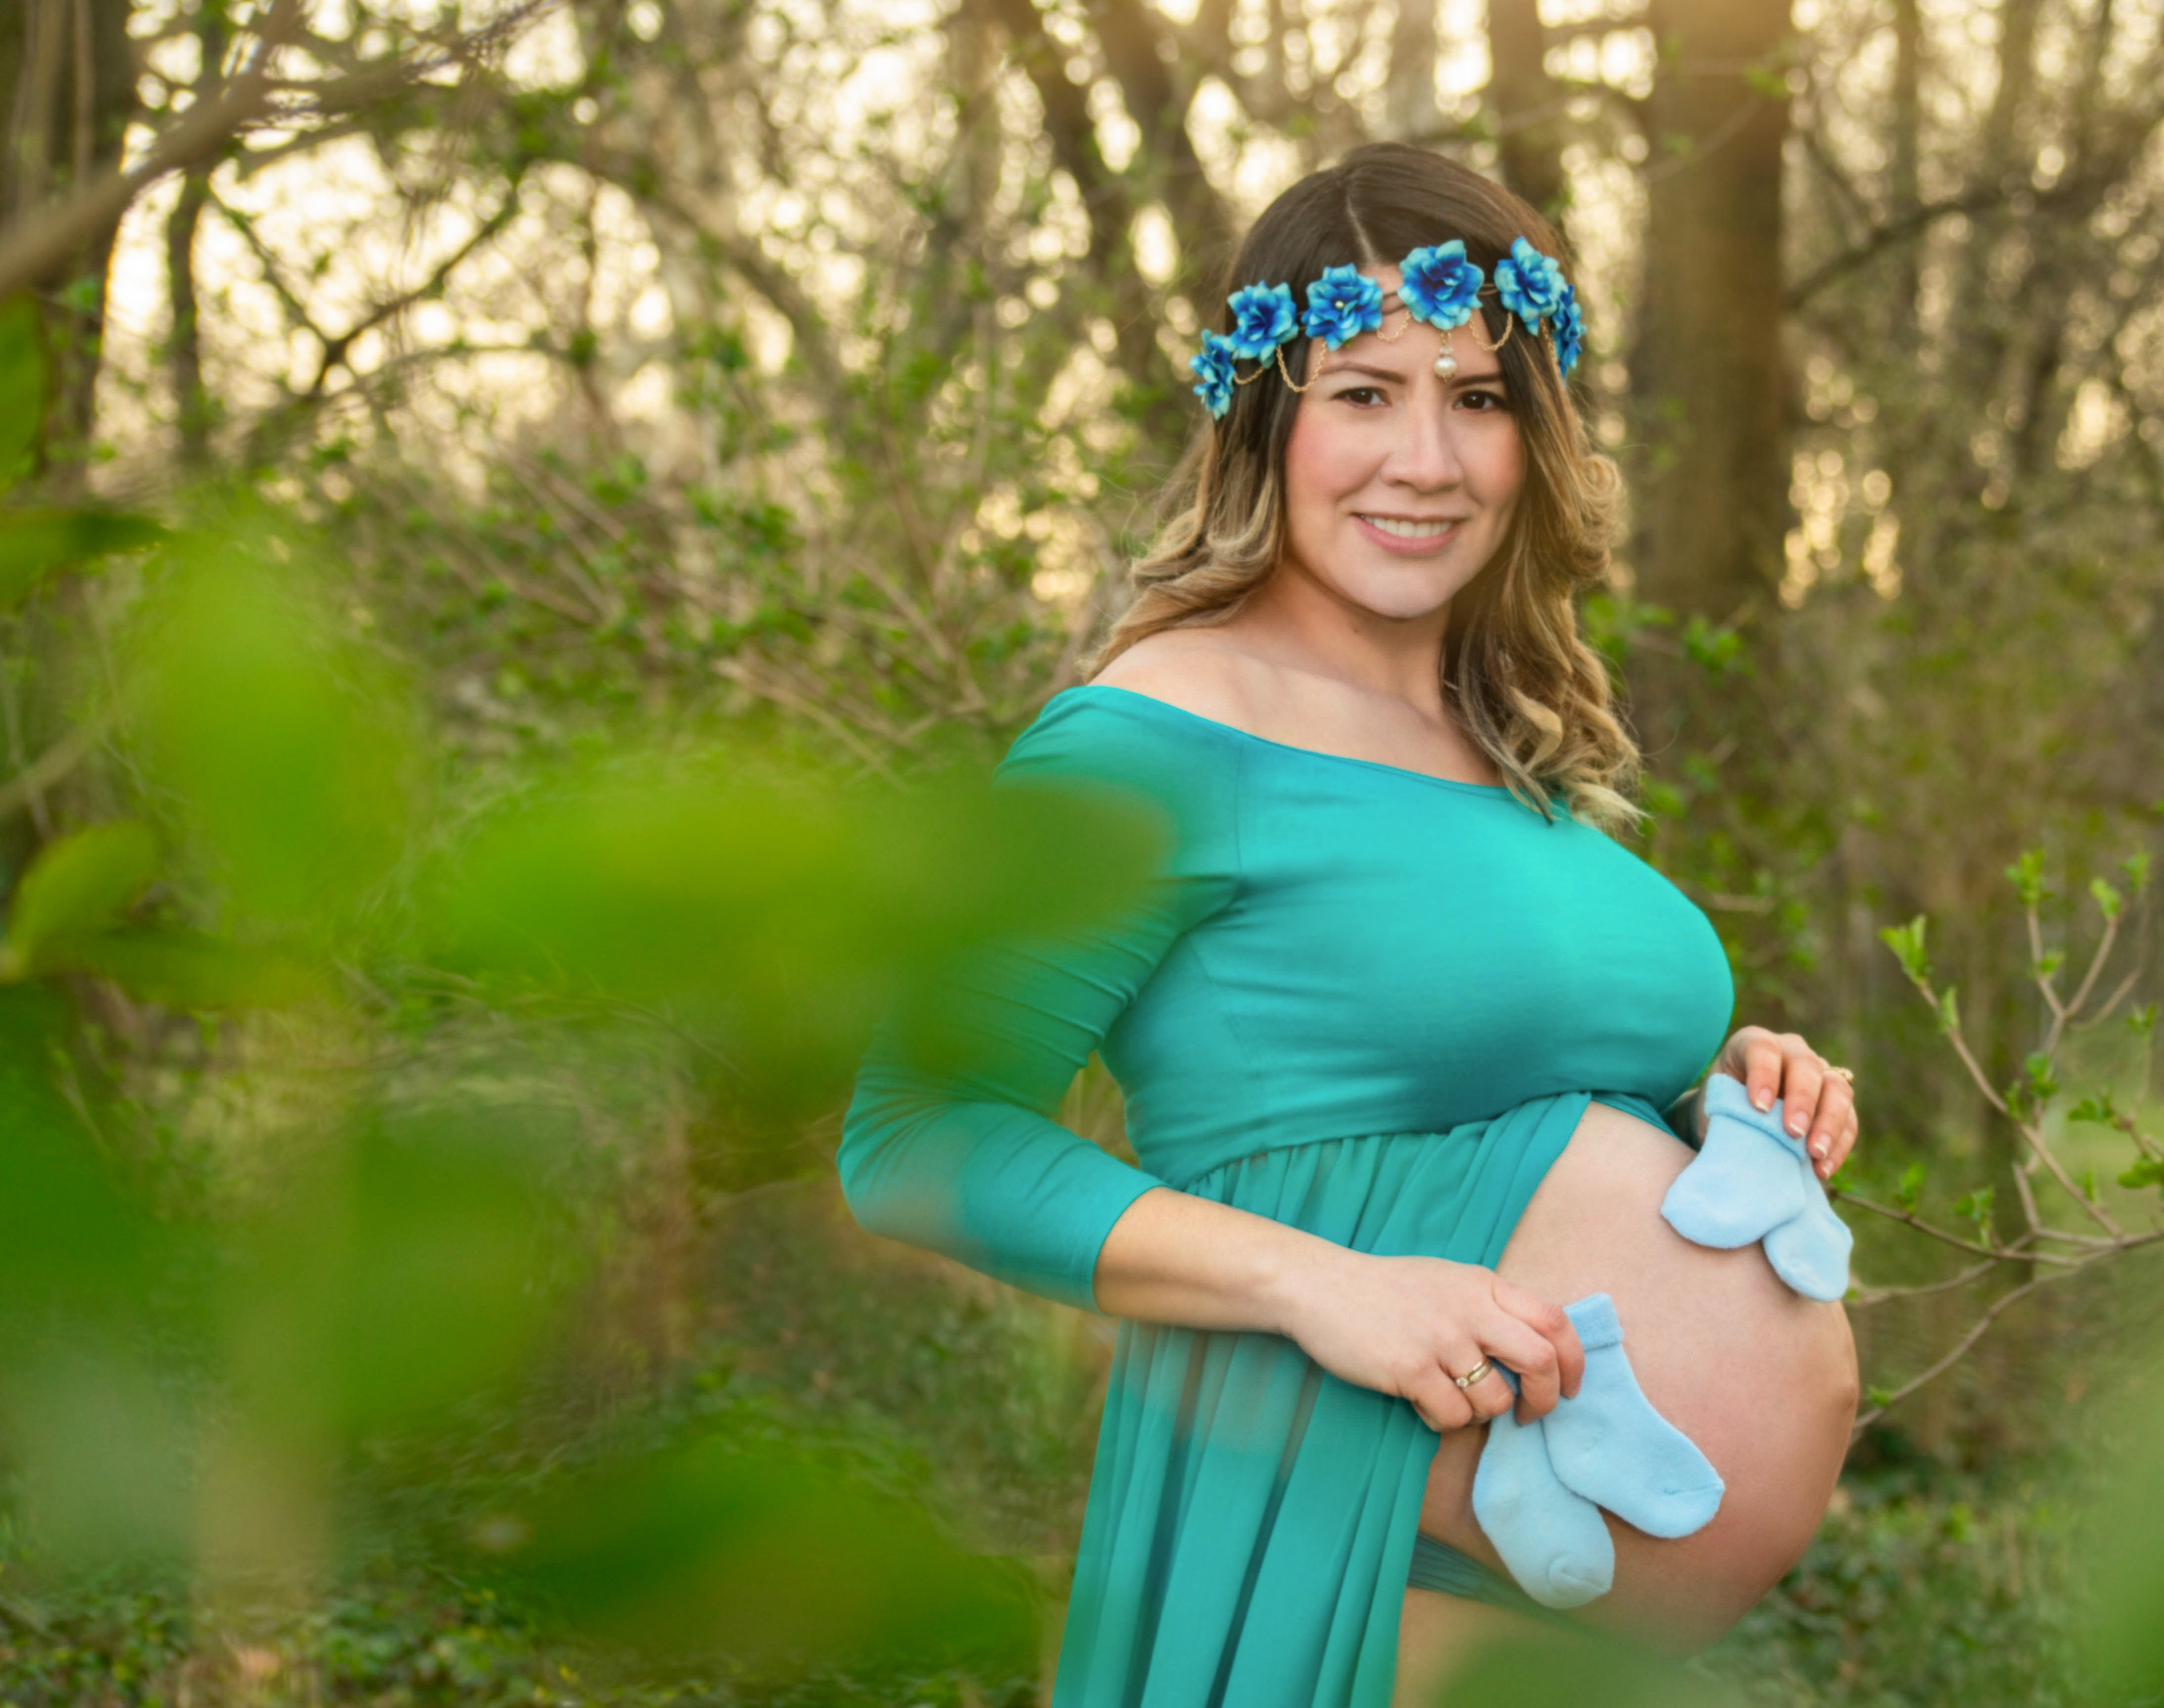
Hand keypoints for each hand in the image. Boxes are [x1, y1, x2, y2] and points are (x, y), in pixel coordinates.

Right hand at [1272, 1247, 1583, 1432]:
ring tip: (1456, 1401)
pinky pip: (1453, 1416)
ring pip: (1495, 1399)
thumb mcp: (1447, 1281)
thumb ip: (1488, 1306)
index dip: (1574, 1361)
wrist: (1319, 1287)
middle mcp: (1468, 1309)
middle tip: (1530, 1413)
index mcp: (1482, 1284)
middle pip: (1540, 1361)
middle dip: (1545, 1399)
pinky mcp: (1409, 1369)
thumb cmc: (1385, 1290)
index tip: (1568, 1386)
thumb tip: (1535, 1350)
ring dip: (1484, 1413)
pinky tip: (1422, 1403)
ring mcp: (1439, 1339)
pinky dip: (1444, 1420)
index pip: (1554, 1320)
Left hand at [1711, 1026, 1858, 1180]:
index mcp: (1752, 1044)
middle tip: (1793, 1132)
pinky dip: (1839, 1145)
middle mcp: (1790, 1052)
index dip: (1763, 1074)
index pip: (1762, 1049)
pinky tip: (1822, 1168)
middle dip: (1802, 1100)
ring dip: (1830, 1124)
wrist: (1731, 1124)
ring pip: (1838, 1090)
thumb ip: (1730, 1112)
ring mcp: (1819, 1074)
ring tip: (1815, 1154)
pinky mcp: (1836, 1103)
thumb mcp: (1715, 1106)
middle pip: (1807, 1066)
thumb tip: (1746, 1140)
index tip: (1758, 1107)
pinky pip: (1849, 1120)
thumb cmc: (1718, 1111)